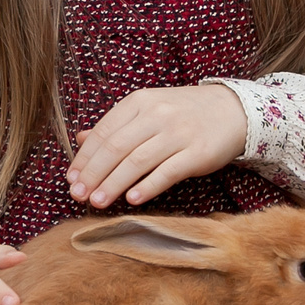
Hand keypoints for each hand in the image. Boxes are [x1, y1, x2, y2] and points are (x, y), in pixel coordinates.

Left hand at [66, 84, 247, 209]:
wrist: (233, 110)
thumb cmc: (184, 113)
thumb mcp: (148, 109)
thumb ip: (116, 124)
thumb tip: (81, 139)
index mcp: (140, 102)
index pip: (104, 132)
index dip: (85, 158)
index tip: (71, 179)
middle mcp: (157, 115)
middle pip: (116, 148)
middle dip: (93, 174)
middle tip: (77, 195)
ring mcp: (179, 133)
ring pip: (137, 161)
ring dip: (113, 184)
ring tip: (96, 202)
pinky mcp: (198, 153)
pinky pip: (168, 172)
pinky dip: (148, 186)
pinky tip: (132, 200)